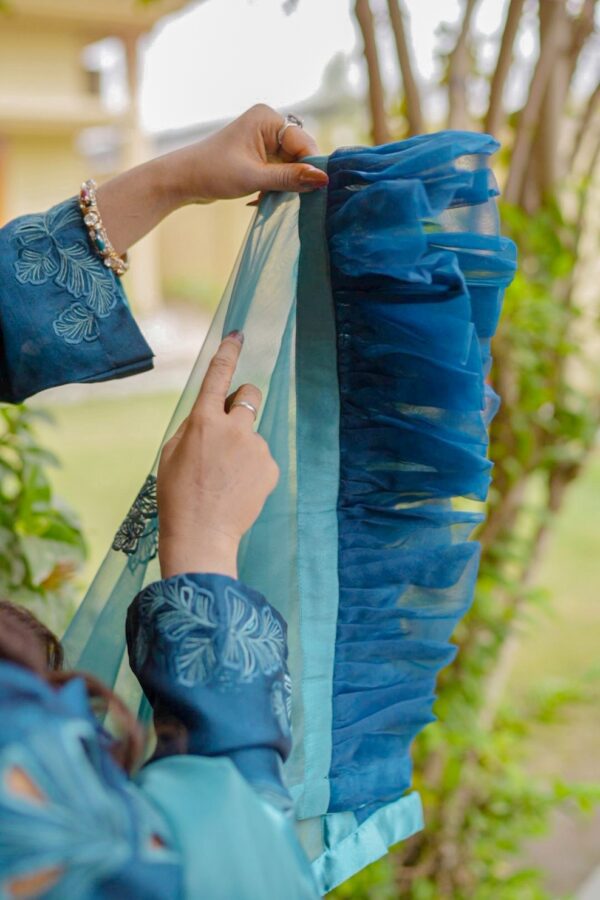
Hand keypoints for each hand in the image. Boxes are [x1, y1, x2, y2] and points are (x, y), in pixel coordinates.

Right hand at [157, 331, 278, 579]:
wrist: (202, 534)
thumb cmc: (178, 494)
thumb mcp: (171, 452)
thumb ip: (194, 426)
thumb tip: (214, 414)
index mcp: (203, 420)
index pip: (218, 376)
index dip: (228, 352)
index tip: (238, 335)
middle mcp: (234, 428)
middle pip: (250, 395)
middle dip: (243, 402)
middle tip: (229, 427)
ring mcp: (256, 448)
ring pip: (252, 434)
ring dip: (242, 446)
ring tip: (224, 478)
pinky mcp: (270, 467)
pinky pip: (260, 458)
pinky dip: (250, 468)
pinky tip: (236, 488)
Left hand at [164, 103, 328, 203]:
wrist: (183, 179)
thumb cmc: (213, 173)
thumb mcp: (254, 177)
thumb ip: (289, 178)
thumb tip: (322, 180)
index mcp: (267, 119)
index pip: (303, 143)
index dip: (311, 167)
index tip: (317, 190)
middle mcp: (268, 124)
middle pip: (299, 155)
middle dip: (295, 177)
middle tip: (289, 198)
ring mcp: (263, 139)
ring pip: (290, 166)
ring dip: (283, 185)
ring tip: (266, 197)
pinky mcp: (259, 154)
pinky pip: (279, 171)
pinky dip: (274, 187)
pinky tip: (259, 197)